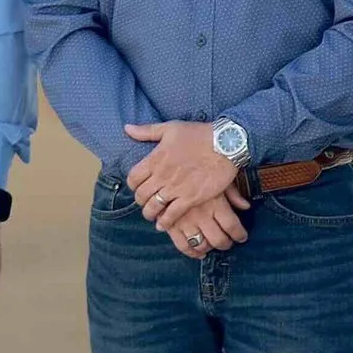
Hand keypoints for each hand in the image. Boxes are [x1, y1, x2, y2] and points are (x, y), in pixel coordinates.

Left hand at [124, 120, 246, 246]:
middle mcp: (162, 175)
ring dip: (150, 213)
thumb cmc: (199, 134)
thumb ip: (147, 131)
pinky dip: (165, 222)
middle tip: (145, 203)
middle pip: (141, 195)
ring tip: (152, 216)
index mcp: (155, 158)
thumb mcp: (170, 128)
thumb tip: (127, 128)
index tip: (138, 187)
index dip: (133, 185)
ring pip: (153, 207)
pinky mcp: (190, 198)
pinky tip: (163, 224)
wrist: (225, 144)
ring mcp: (176, 188)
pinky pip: (171, 215)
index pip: (133, 178)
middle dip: (140, 201)